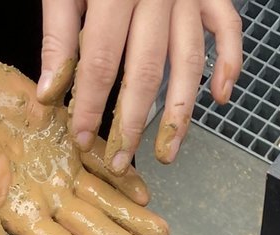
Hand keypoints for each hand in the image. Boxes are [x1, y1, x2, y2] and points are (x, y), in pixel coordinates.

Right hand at [0, 55, 168, 234]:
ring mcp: (57, 165)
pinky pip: (98, 156)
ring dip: (131, 216)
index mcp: (21, 216)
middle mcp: (45, 196)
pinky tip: (143, 192)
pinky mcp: (63, 132)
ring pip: (103, 196)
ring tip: (162, 234)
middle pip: (93, 228)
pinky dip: (121, 172)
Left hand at [38, 0, 242, 167]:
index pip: (103, 58)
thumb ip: (59, 31)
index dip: (90, 102)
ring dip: (179, 112)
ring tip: (167, 152)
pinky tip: (220, 98)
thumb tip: (50, 91)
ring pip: (188, 61)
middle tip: (120, 161)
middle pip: (146, 69)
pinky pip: (228, 29)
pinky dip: (229, 63)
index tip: (81, 138)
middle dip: (132, 122)